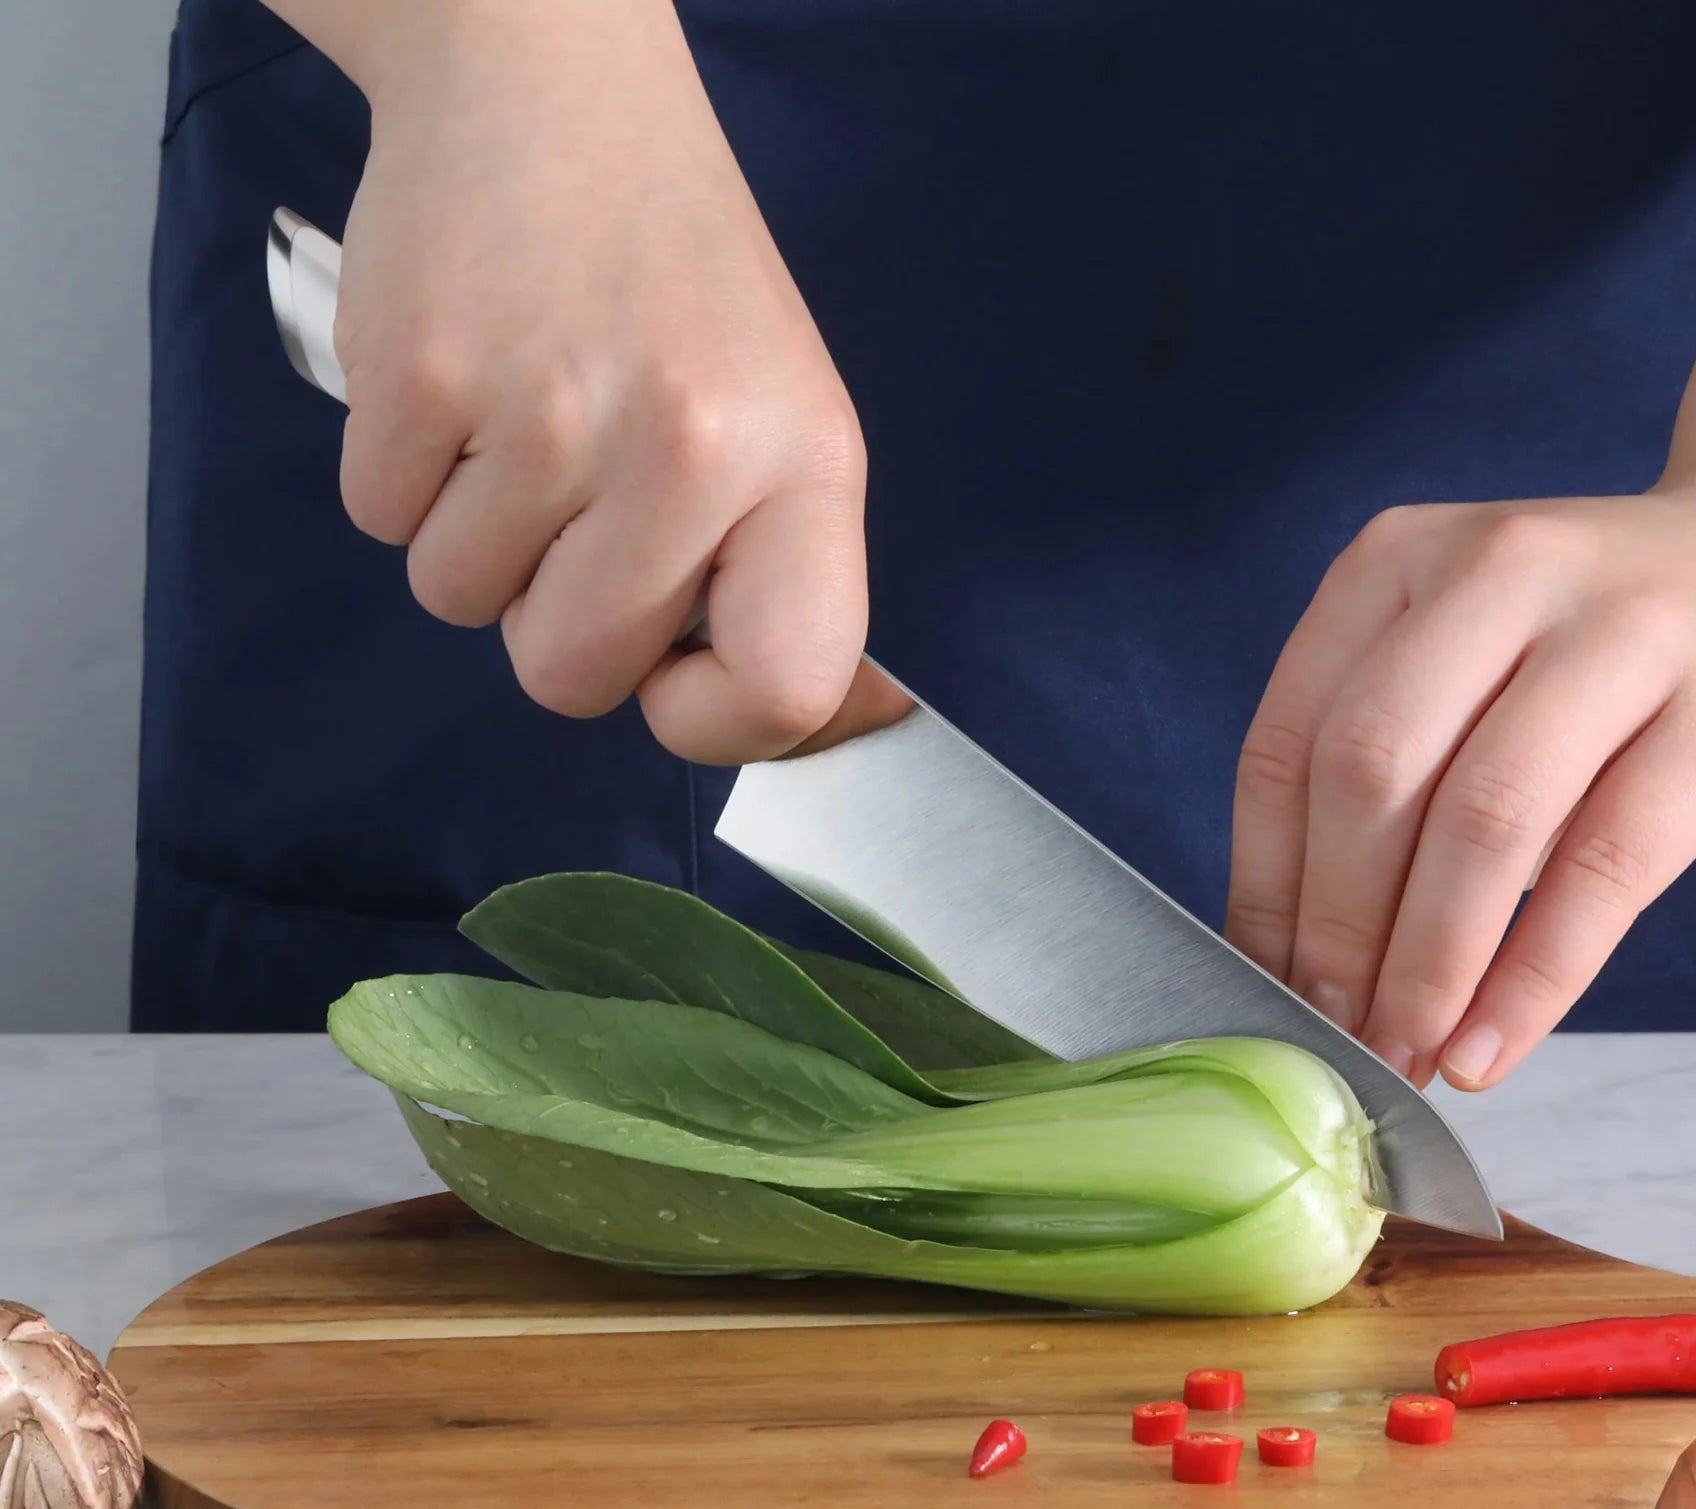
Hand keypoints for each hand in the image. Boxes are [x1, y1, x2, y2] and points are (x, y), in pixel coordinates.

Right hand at [326, 0, 869, 762]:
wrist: (555, 93)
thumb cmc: (678, 287)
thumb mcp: (783, 421)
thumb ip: (775, 573)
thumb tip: (784, 717)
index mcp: (805, 468)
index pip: (786, 688)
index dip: (713, 720)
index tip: (674, 676)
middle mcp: (688, 447)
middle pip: (570, 676)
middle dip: (555, 620)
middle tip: (579, 509)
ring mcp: (546, 411)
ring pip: (461, 604)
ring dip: (477, 540)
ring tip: (526, 419)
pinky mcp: (419, 374)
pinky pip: (383, 524)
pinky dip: (407, 477)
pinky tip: (463, 383)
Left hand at [1224, 475, 1695, 1089]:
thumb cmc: (1579, 646)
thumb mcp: (1455, 654)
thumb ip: (1373, 765)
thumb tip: (1288, 952)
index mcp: (1398, 560)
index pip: (1289, 743)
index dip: (1265, 884)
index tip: (1260, 982)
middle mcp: (1501, 571)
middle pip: (1372, 777)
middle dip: (1338, 931)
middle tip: (1331, 1033)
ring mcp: (1623, 633)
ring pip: (1486, 822)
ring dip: (1429, 965)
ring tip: (1405, 1054)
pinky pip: (1607, 868)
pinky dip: (1534, 978)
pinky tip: (1489, 1046)